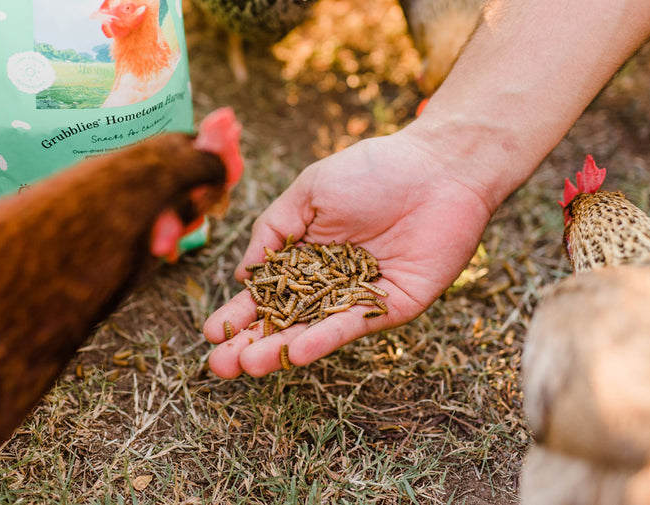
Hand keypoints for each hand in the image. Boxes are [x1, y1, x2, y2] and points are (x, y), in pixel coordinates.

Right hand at [203, 128, 495, 377]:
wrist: (439, 168)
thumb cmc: (373, 171)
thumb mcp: (309, 191)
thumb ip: (274, 229)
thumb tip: (241, 273)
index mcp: (307, 255)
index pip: (266, 292)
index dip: (239, 313)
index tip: (210, 333)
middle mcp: (330, 282)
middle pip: (285, 320)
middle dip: (252, 343)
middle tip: (221, 366)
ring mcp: (359, 297)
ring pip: (314, 330)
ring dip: (281, 350)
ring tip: (247, 366)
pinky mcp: (391, 306)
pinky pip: (353, 324)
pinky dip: (325, 338)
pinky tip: (297, 351)